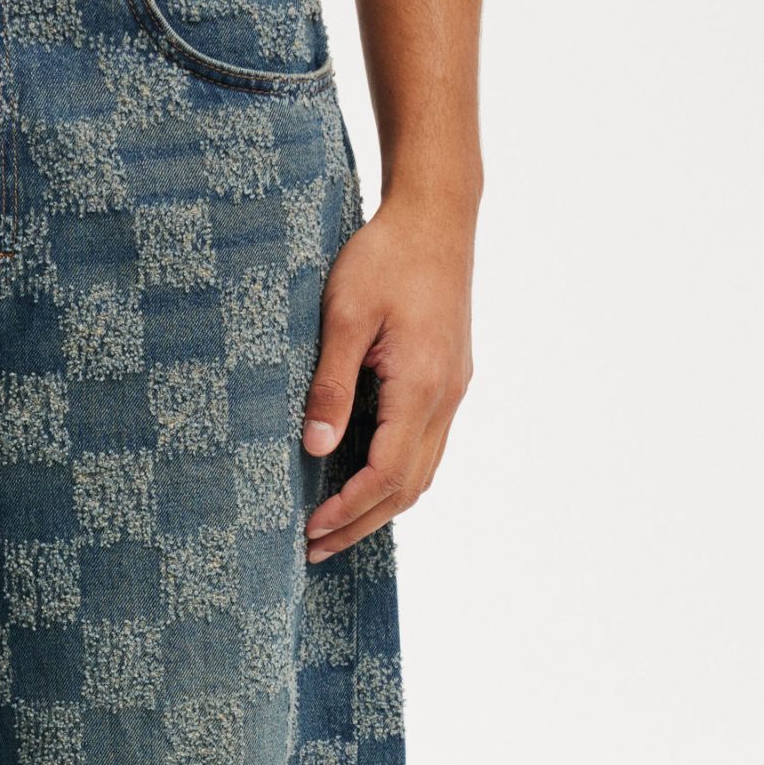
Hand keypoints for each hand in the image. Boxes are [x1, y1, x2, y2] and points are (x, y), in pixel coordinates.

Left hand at [301, 197, 473, 560]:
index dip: (349, 509)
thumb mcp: (344, 316)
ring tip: (335, 527)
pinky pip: (427, 447)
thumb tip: (316, 448)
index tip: (311, 530)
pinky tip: (364, 482)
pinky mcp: (448, 380)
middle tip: (315, 548)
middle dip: (361, 523)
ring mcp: (452, 391)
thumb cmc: (384, 256)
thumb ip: (331, 385)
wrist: (436, 216)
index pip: (387, 473)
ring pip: (422, 472)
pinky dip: (396, 477)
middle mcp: (446, 397)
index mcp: (421, 385)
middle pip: (409, 487)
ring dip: (380, 507)